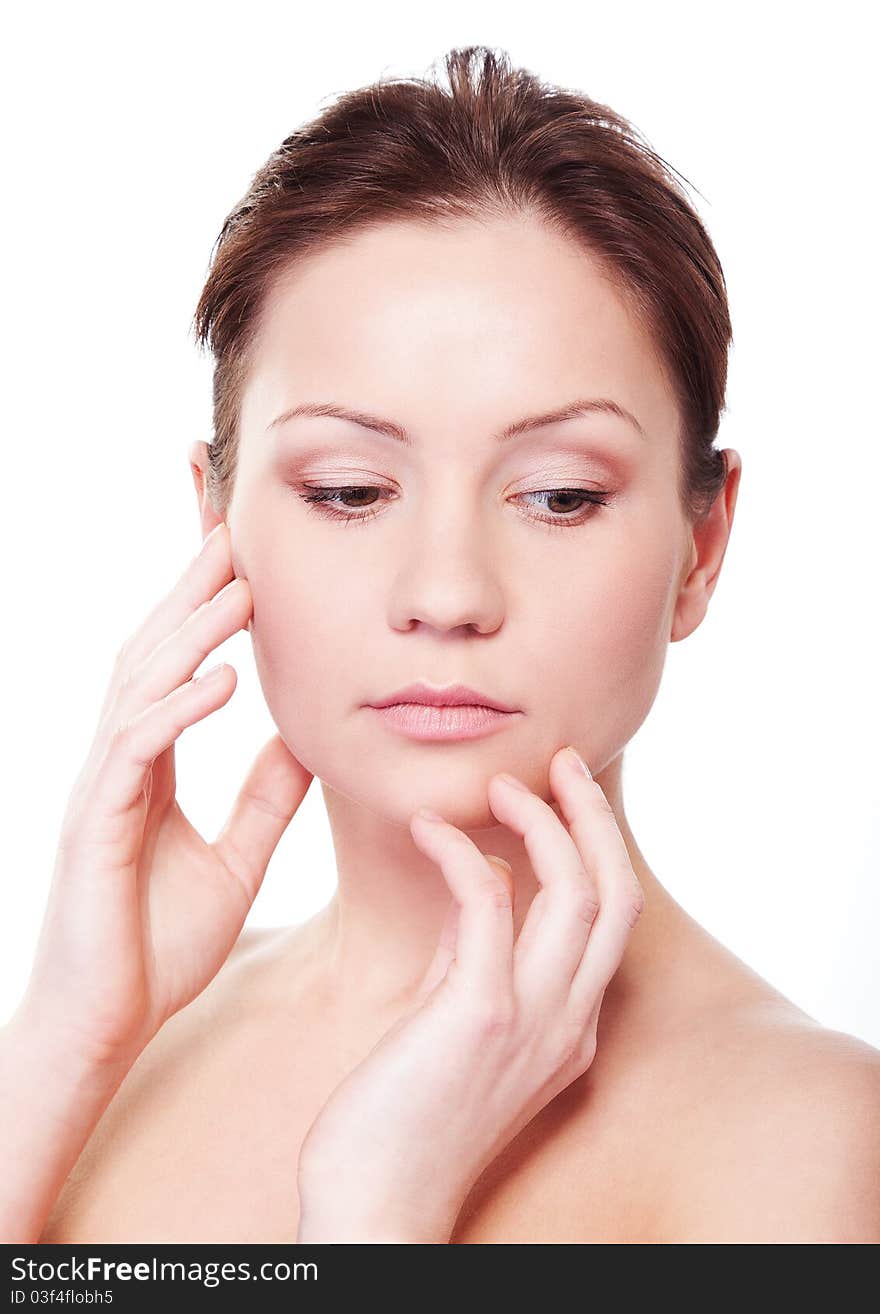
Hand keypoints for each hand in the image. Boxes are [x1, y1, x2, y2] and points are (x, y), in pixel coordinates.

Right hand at [15, 523, 312, 1070]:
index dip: (201, 608)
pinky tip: (218, 681)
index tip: (238, 555)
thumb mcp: (235, 859)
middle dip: (191, 592)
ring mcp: (103, 790)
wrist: (108, 1023)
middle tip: (233, 532)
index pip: (176, 667)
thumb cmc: (158, 946)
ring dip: (189, 633)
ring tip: (238, 587)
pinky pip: (136, 751)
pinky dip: (176, 709)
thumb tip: (305, 743)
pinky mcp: (96, 826)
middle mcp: (120, 763)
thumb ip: (263, 799)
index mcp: (150, 766)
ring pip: (140, 687)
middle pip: (152, 655)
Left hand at [295, 746, 644, 1243]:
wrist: (374, 1205)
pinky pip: (489, 905)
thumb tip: (489, 877)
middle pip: (617, 894)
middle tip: (558, 763)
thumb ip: (478, 954)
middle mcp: (570, 1022)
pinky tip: (427, 828)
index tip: (558, 794)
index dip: (592, 844)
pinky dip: (462, 854)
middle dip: (595, 817)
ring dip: (544, 823)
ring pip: (579, 894)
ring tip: (499, 784)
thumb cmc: (402, 1116)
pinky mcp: (480, 1017)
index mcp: (570, 1025)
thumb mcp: (457, 1021)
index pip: (610, 916)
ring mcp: (534, 1022)